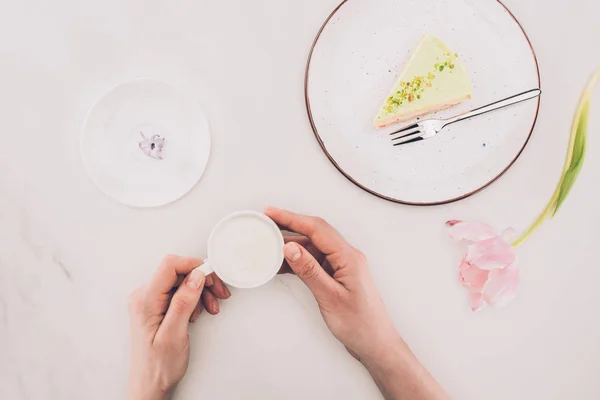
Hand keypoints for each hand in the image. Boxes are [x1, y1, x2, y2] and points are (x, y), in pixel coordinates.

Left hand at [127, 255, 230, 399]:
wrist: (150, 384)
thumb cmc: (158, 366)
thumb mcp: (174, 334)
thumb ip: (183, 303)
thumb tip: (195, 277)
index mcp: (145, 300)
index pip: (169, 265)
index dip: (193, 265)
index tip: (211, 275)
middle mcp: (145, 296)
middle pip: (178, 272)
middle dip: (201, 280)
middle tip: (218, 293)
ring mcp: (151, 301)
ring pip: (182, 281)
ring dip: (200, 291)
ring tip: (211, 306)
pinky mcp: (158, 306)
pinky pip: (179, 292)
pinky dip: (194, 298)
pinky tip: (200, 310)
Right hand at [266, 208, 448, 399]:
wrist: (376, 344)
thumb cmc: (361, 324)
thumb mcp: (330, 297)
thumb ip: (310, 271)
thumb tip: (291, 248)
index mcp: (348, 257)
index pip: (317, 229)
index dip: (292, 218)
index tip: (272, 213)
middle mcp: (347, 256)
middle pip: (315, 232)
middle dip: (290, 225)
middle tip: (267, 223)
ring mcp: (343, 265)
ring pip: (314, 246)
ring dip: (293, 244)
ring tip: (270, 244)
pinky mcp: (338, 275)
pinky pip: (316, 260)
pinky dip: (299, 260)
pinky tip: (284, 264)